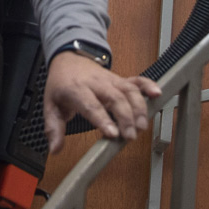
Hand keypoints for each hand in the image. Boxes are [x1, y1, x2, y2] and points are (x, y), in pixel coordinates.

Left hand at [43, 51, 161, 151]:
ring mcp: (111, 80)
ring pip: (129, 90)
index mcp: (76, 89)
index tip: (113, 134)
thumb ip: (54, 128)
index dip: (103, 120)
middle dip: (126, 118)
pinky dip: (148, 85)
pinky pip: (137, 80)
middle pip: (115, 98)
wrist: (68, 58)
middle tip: (130, 136)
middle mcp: (96, 83)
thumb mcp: (50, 105)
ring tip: (142, 126)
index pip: (92, 105)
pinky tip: (157, 94)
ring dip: (139, 107)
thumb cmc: (61, 83)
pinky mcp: (120, 79)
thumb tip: (55, 149)